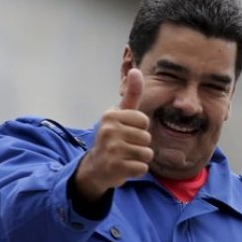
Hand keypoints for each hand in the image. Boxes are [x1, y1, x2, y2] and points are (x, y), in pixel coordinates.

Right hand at [74, 68, 152, 201]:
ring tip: (125, 157)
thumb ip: (131, 94)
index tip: (125, 131)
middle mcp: (109, 130)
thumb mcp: (120, 114)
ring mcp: (111, 149)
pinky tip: (124, 167)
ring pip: (147, 153)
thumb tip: (136, 70)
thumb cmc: (113, 137)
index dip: (139, 128)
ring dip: (139, 158)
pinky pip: (142, 168)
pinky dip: (137, 170)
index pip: (144, 121)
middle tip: (124, 147)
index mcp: (111, 114)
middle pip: (146, 138)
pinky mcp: (115, 167)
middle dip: (140, 145)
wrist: (95, 167)